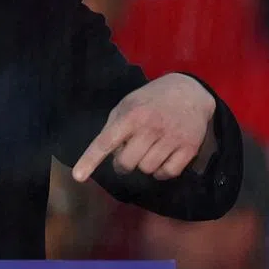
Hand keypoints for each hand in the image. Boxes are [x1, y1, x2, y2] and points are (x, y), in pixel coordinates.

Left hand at [72, 73, 215, 182]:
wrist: (190, 91)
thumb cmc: (151, 100)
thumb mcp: (127, 105)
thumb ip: (114, 127)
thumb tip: (108, 154)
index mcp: (131, 116)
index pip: (106, 142)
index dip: (90, 160)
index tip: (78, 176)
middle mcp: (151, 128)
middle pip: (127, 163)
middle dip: (122, 164)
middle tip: (127, 155)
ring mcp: (172, 138)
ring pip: (147, 170)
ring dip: (143, 166)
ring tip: (147, 151)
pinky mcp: (189, 148)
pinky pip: (167, 173)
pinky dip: (161, 172)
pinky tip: (161, 159)